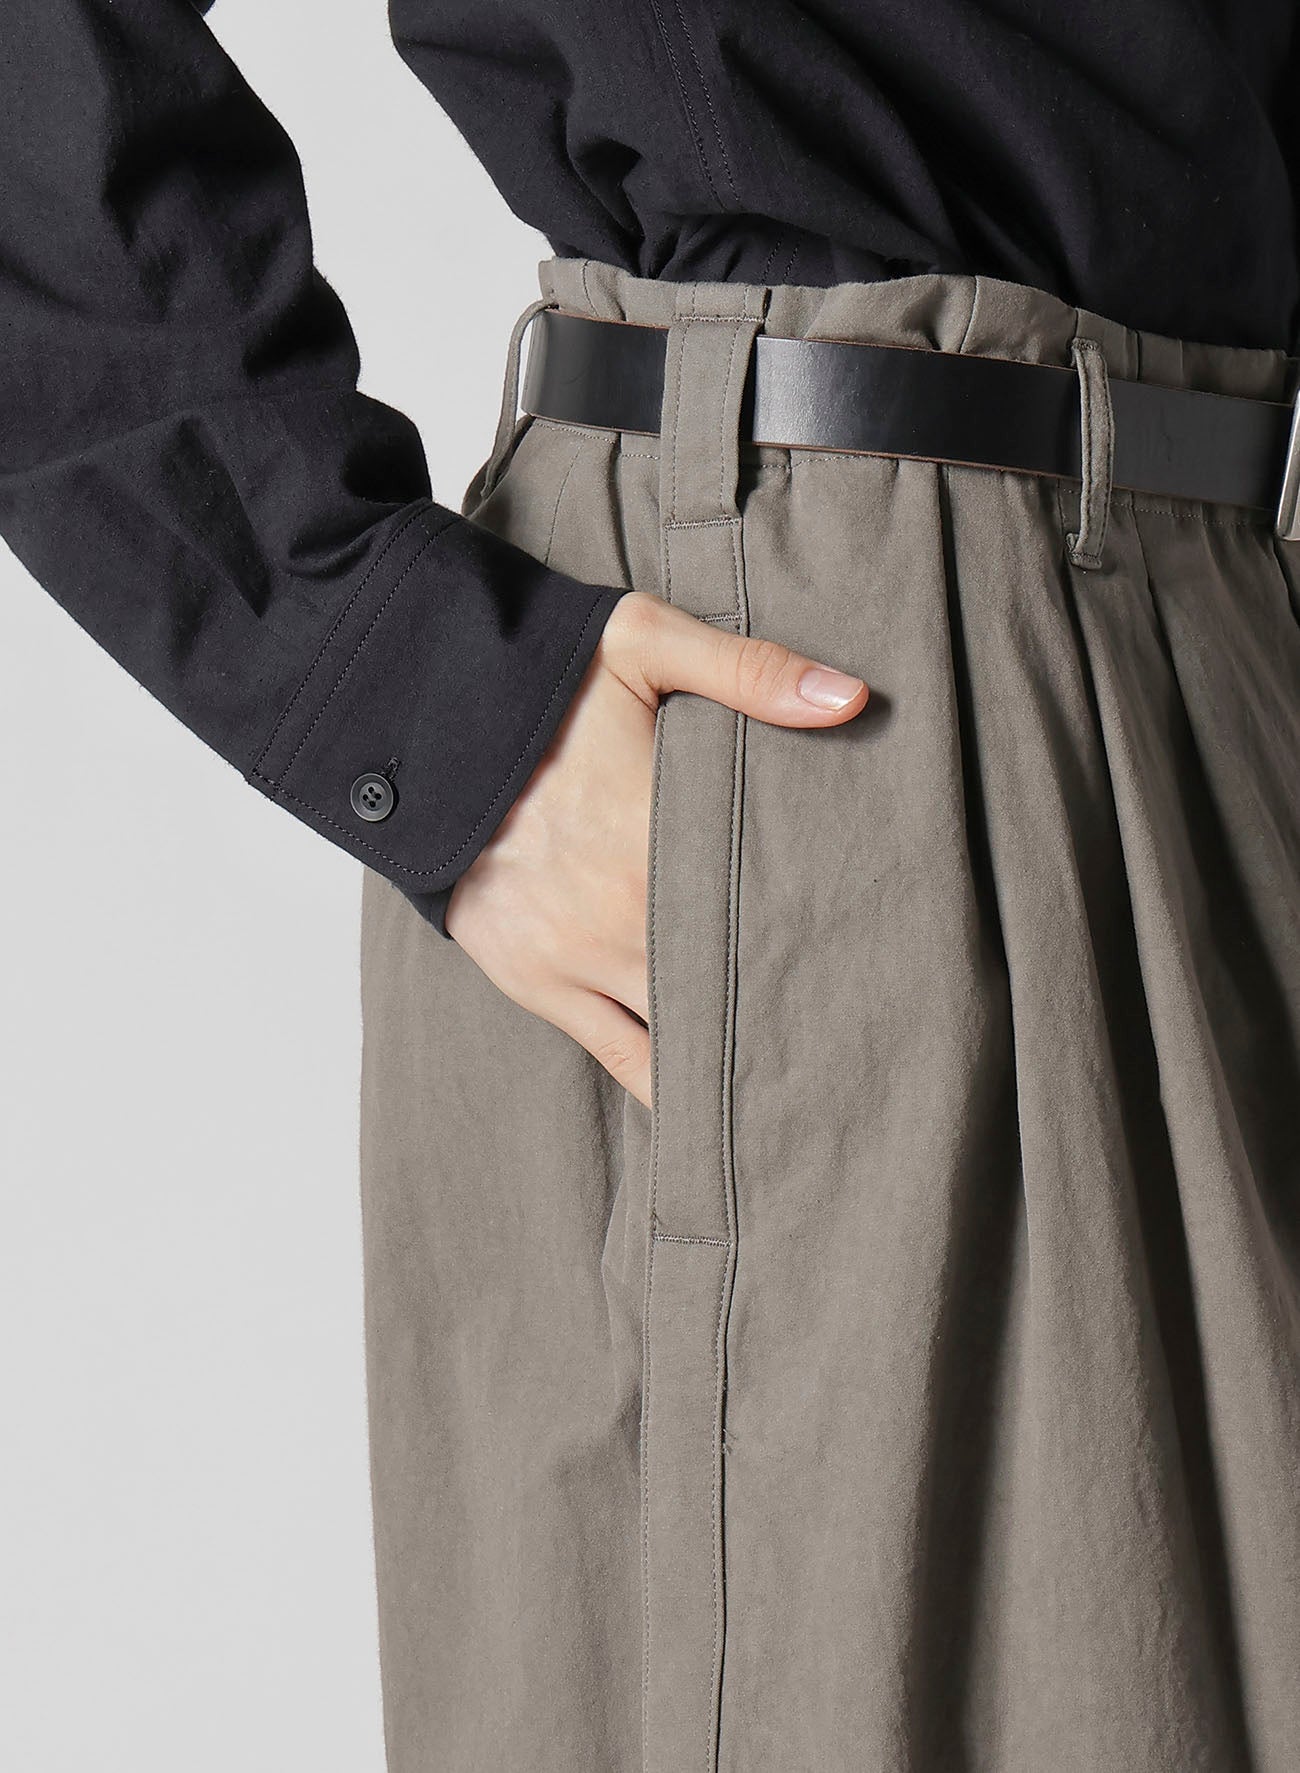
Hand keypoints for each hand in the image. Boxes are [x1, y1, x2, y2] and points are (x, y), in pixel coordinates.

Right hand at [443, 590, 868, 1107]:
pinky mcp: (532, 979)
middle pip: (732, 988)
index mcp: (663, 837)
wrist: (406, 713)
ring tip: (802, 1084)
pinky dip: (666, 1081)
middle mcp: (624, 914)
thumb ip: (750, 669)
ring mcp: (576, 957)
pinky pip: (615, 1056)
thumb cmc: (535, 675)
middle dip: (791, 1010)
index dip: (827, 945)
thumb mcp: (642, 642)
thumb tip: (853, 698)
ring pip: (680, 1039)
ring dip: (732, 1053)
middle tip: (863, 1041)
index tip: (881, 967)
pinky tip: (713, 1104)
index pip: (770, 913)